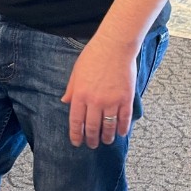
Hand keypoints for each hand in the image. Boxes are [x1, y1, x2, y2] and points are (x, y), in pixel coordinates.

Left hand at [61, 33, 136, 147]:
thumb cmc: (93, 56)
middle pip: (92, 127)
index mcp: (80, 95)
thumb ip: (71, 90)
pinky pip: (124, 119)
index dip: (76, 135)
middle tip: (92, 144)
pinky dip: (122, 128)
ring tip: (106, 141)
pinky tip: (120, 133)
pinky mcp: (126, 98)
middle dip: (91, 139)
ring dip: (107, 137)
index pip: (76, 122)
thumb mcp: (76, 72)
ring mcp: (111, 101)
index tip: (77, 142)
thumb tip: (65, 102)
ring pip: (109, 126)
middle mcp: (95, 101)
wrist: (115, 46)